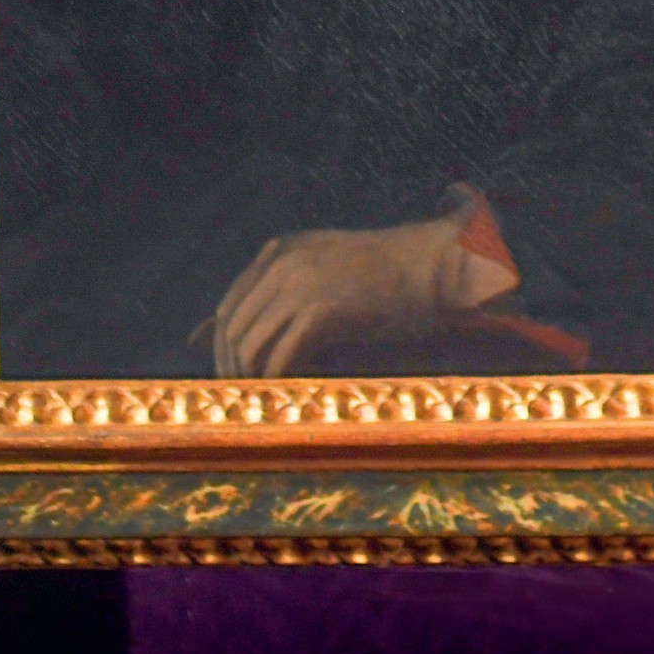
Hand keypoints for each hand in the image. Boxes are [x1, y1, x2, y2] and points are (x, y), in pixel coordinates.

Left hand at [211, 216, 470, 377]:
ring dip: (252, 379)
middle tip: (241, 400)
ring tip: (263, 404)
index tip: (230, 377)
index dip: (222, 347)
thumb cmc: (383, 275)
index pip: (227, 307)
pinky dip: (277, 382)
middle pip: (232, 327)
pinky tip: (286, 399)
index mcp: (279, 250)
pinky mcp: (321, 309)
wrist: (431, 264)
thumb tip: (234, 338)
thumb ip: (282, 291)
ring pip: (251, 343)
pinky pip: (282, 356)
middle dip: (231, 368)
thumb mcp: (324, 267)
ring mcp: (300, 284)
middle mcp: (282, 263)